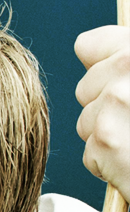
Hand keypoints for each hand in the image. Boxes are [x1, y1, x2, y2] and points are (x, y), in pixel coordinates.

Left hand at [75, 26, 129, 202]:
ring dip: (110, 139)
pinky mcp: (107, 142)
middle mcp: (128, 70)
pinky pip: (91, 154)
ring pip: (87, 123)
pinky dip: (112, 166)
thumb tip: (86, 48)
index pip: (89, 46)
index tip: (121, 83)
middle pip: (85, 89)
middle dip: (106, 109)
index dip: (104, 67)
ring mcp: (116, 106)